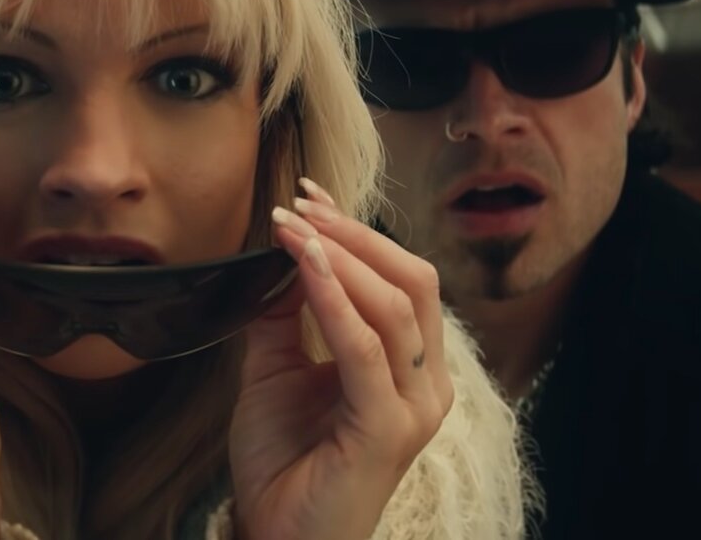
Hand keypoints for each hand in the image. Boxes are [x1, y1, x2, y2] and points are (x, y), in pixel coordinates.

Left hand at [230, 179, 452, 539]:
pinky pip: (366, 349)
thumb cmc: (283, 461)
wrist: (275, 538)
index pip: (401, 278)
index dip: (358, 231)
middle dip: (355, 234)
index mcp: (410, 366)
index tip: (309, 195)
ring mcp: (413, 407)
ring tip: (294, 227)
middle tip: (301, 203)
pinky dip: (336, 299)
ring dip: (342, 256)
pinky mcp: (388, 430)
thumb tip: (282, 251)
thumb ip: (286, 313)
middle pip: (412, 281)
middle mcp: (425, 383)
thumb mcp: (277, 368)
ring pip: (396, 307)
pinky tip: (307, 266)